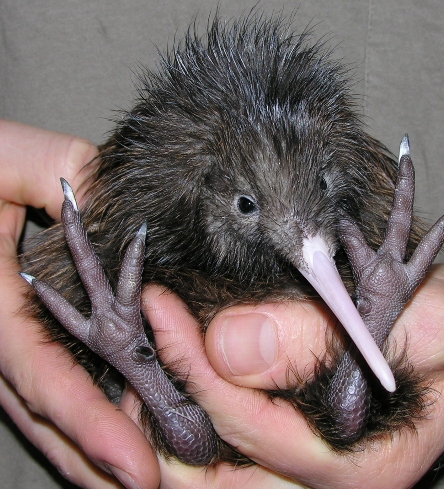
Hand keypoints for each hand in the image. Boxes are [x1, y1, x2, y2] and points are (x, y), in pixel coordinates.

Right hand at [0, 120, 160, 488]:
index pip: (40, 372)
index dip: (86, 422)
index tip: (135, 465)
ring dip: (77, 446)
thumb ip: (70, 176)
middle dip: (87, 454)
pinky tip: (92, 433)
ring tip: (124, 478)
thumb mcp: (16, 160)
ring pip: (33, 406)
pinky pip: (33, 381)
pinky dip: (64, 413)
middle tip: (144, 487)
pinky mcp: (5, 329)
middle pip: (39, 408)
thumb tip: (127, 210)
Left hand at [137, 260, 443, 487]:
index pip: (243, 422)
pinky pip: (236, 450)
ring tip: (134, 374)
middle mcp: (328, 480)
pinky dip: (197, 420)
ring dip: (169, 427)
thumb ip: (326, 338)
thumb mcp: (414, 321)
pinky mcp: (308, 447)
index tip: (156, 306)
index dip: (192, 364)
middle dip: (160, 420)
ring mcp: (314, 469)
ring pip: (218, 470)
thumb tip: (228, 346)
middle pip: (215, 473)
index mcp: (357, 465)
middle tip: (125, 358)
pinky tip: (174, 385)